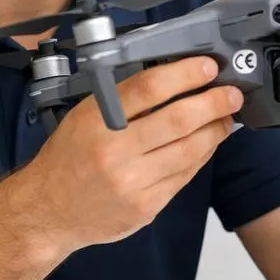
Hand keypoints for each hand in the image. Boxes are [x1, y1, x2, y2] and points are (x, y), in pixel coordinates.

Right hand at [10, 57, 240, 252]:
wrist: (47, 212)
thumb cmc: (67, 159)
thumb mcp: (84, 117)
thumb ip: (122, 100)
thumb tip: (172, 80)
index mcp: (96, 120)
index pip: (149, 88)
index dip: (184, 74)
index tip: (207, 67)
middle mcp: (115, 151)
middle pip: (179, 119)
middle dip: (213, 103)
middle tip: (231, 93)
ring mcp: (133, 182)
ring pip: (190, 150)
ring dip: (215, 130)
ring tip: (226, 117)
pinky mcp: (147, 206)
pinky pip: (185, 176)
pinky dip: (201, 156)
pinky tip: (208, 144)